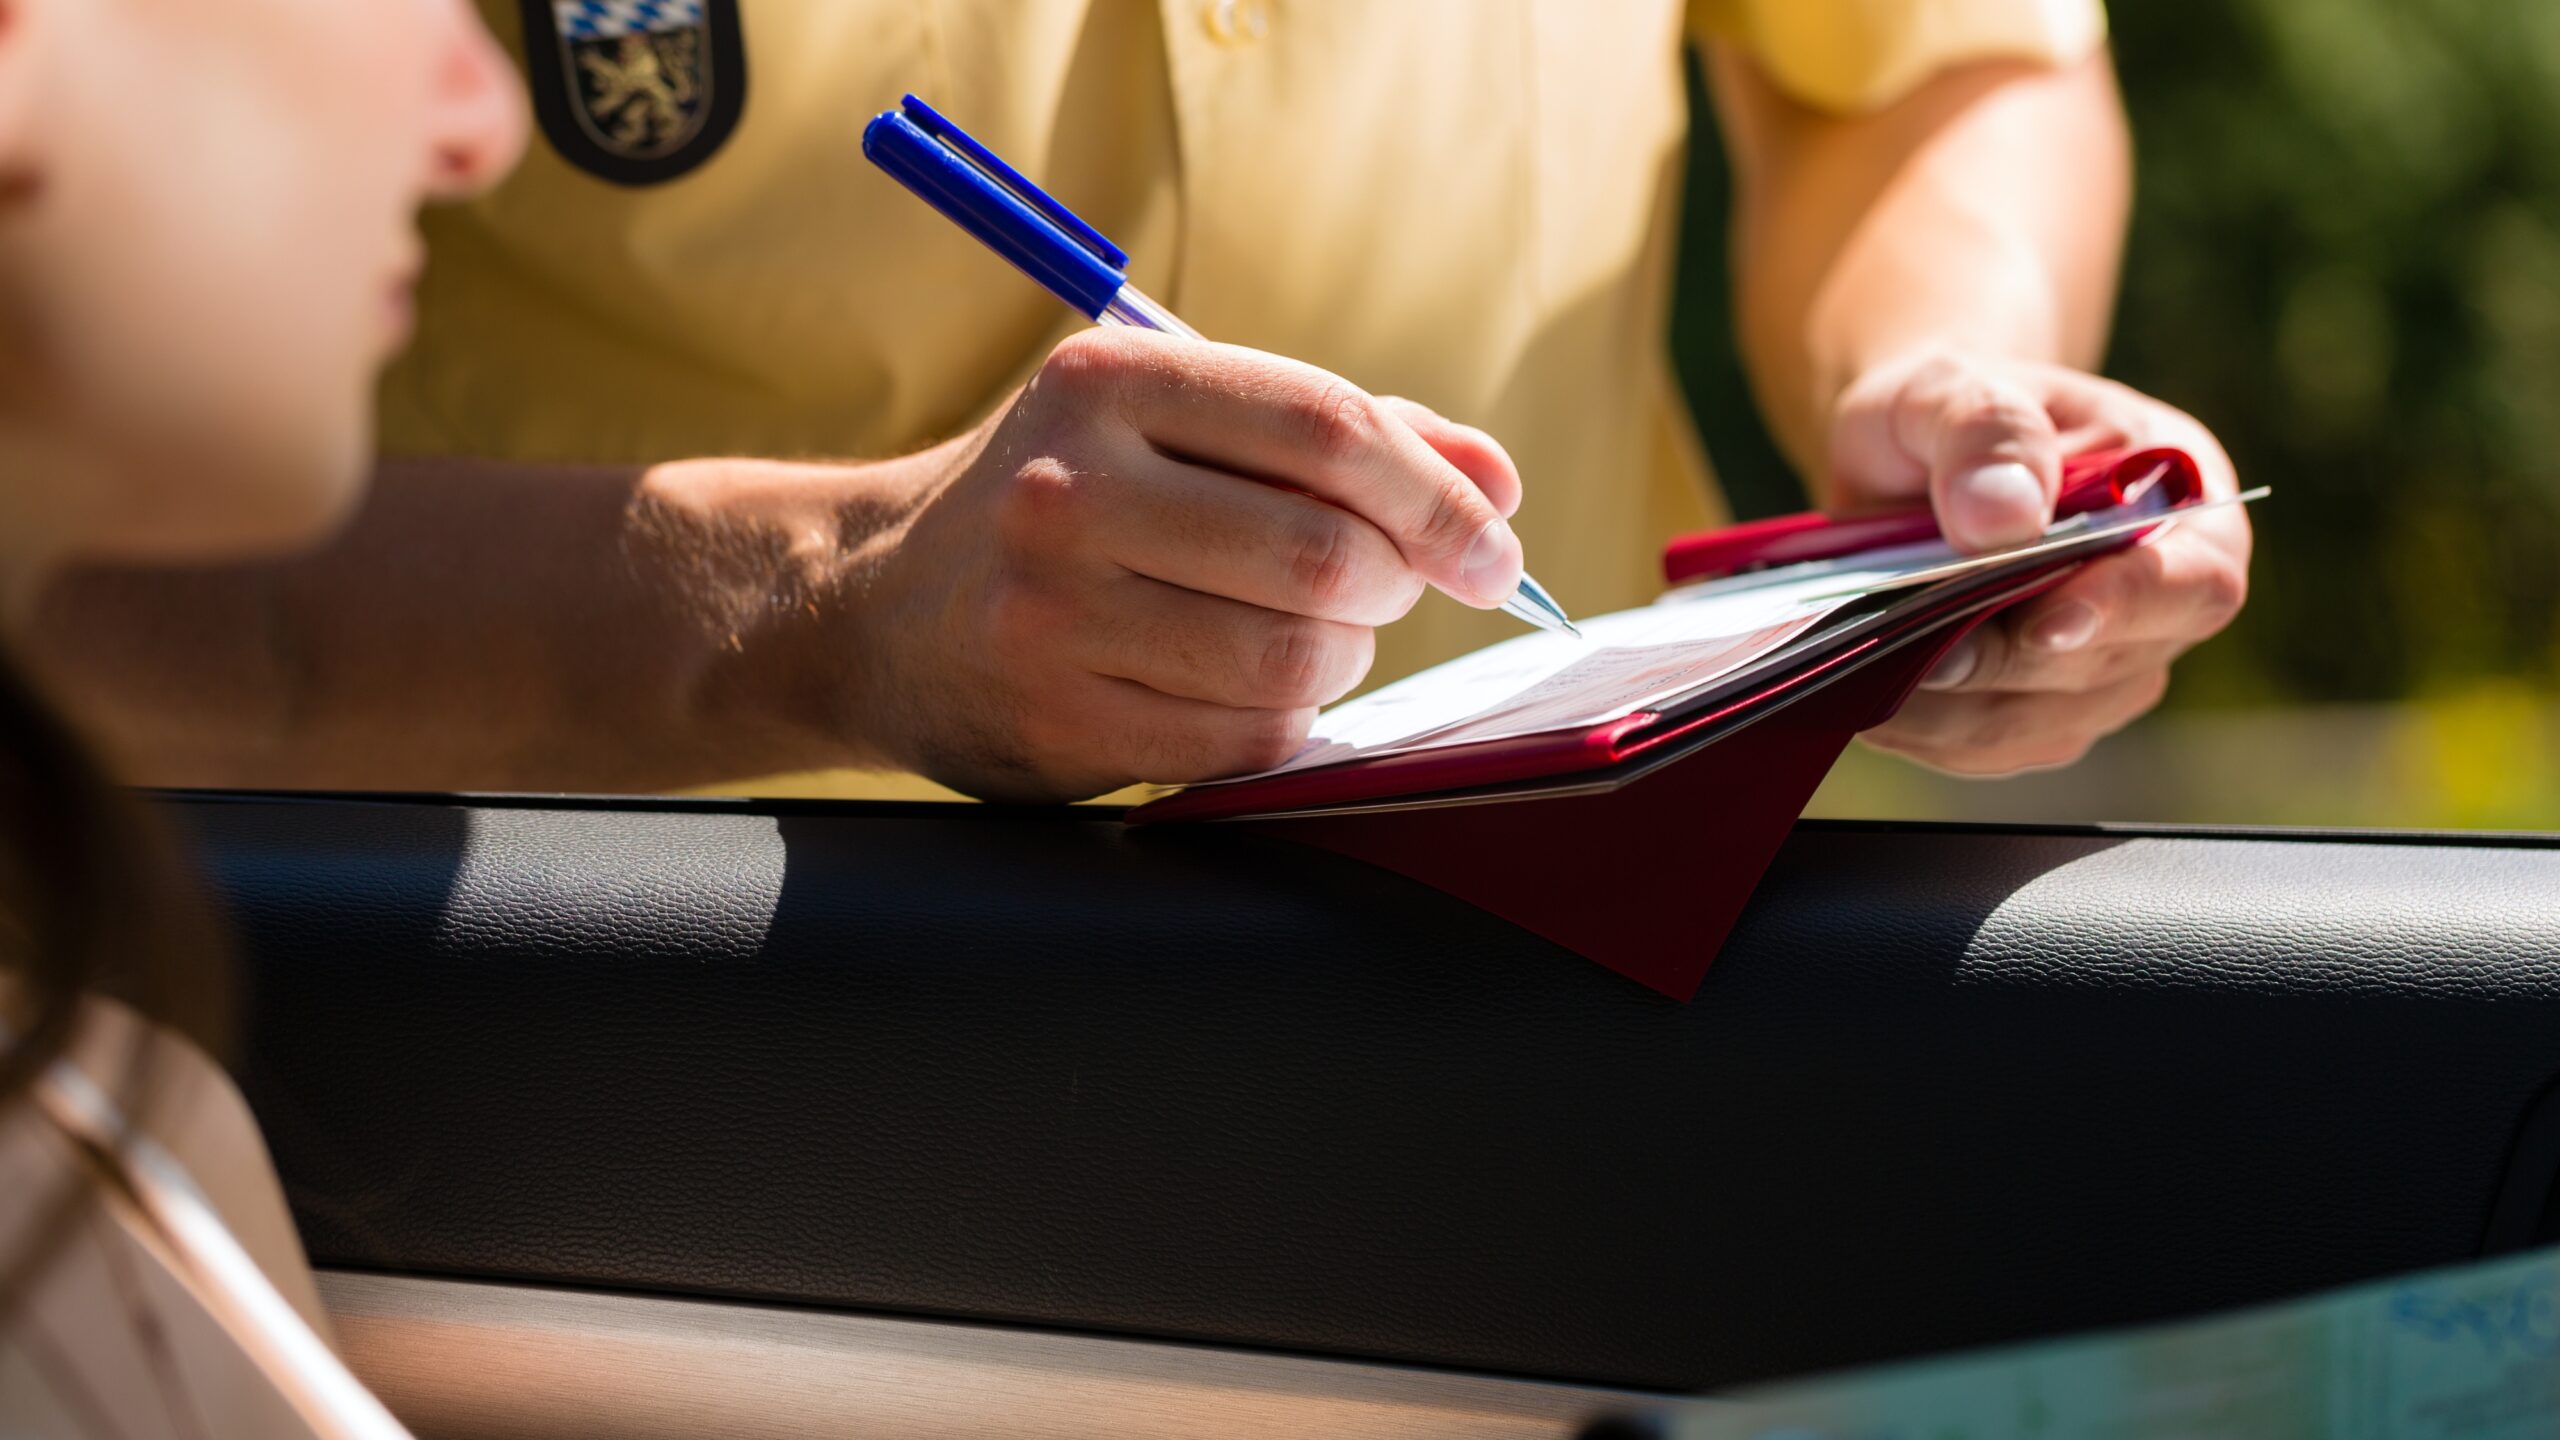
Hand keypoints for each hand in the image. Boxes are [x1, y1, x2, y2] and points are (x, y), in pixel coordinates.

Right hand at [852, 328, 1525, 801]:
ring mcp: (1051, 611)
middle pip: (1323, 555)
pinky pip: (1240, 741)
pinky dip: (1282, 722)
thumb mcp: (1175, 424)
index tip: (1492, 547)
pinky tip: (1253, 692)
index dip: (1438, 496)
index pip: (1326, 429)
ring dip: (1341, 660)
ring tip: (1309, 638)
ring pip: (1291, 659)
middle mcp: (1070, 488)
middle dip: (1393, 585)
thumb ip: (1343, 436)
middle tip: (1386, 592)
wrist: (871, 604)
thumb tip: (1498, 483)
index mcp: (1111, 380)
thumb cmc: (1072, 502)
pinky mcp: (1052, 719)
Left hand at [1827, 351, 2250, 775]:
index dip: (2127, 607)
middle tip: (1921, 654)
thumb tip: (2002, 518)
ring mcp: (2107, 662)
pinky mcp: (2043, 709)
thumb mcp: (1950, 387)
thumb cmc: (1944, 412)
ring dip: (1959, 713)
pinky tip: (1873, 704)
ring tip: (1873, 681)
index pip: (2193, 579)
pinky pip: (1998, 748)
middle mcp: (2163, 594)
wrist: (1901, 460)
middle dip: (2009, 665)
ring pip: (2051, 722)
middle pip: (2115, 667)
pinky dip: (1933, 735)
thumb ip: (1985, 431)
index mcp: (2182, 497)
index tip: (2045, 623)